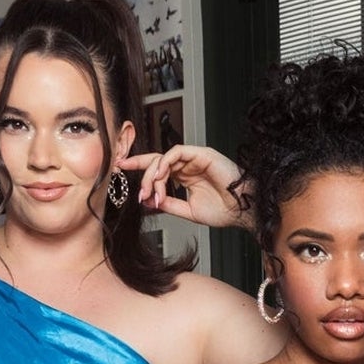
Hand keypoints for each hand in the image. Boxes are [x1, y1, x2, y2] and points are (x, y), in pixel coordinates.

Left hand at [118, 145, 244, 228]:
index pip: (157, 167)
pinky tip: (160, 178)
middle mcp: (187, 164)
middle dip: (142, 175)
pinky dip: (164, 164)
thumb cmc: (224, 211)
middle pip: (156, 162)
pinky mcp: (200, 153)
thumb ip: (169, 204)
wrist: (243, 211)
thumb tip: (148, 201)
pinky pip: (175, 152)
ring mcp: (194, 157)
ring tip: (151, 193)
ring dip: (153, 175)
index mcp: (184, 176)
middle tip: (139, 194)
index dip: (138, 167)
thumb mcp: (188, 211)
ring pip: (163, 158)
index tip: (120, 168)